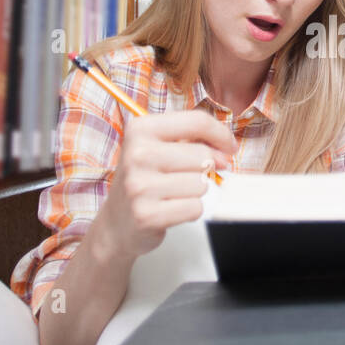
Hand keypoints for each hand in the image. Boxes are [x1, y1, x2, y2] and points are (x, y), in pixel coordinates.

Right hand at [95, 110, 235, 261]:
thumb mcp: (159, 149)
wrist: (116, 223)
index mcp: (140, 129)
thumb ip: (193, 141)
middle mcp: (137, 154)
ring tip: (172, 194)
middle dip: (205, 170)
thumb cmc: (145, 181)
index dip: (221, 134)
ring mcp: (139, 186)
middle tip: (185, 177)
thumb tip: (225, 154)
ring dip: (195, 192)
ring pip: (202, 184)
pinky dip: (190, 211)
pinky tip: (170, 209)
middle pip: (203, 156)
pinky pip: (195, 208)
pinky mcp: (146, 215)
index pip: (196, 121)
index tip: (229, 147)